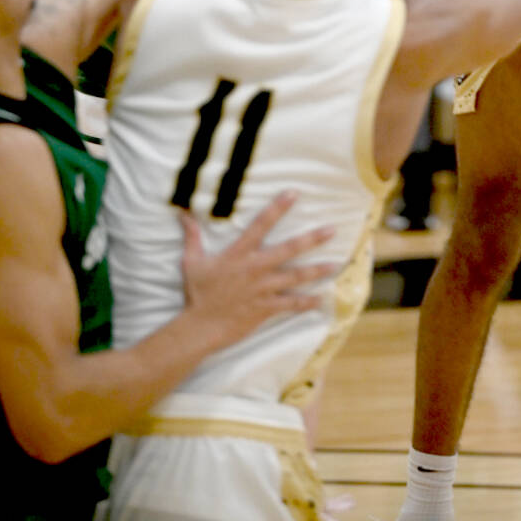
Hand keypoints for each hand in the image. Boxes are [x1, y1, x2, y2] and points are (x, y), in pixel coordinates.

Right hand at [179, 191, 335, 350]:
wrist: (199, 327)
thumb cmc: (197, 293)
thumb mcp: (191, 262)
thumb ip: (192, 236)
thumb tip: (183, 213)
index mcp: (239, 254)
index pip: (261, 225)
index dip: (278, 208)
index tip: (294, 193)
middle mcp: (255, 268)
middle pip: (288, 250)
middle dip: (311, 239)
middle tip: (332, 230)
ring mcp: (263, 288)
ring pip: (296, 276)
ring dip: (317, 270)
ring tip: (337, 264)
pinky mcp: (266, 307)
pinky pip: (291, 304)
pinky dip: (307, 302)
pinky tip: (323, 299)